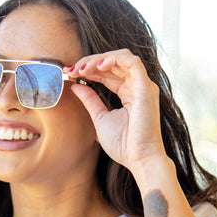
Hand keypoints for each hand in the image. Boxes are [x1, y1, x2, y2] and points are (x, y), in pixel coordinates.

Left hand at [66, 50, 166, 173]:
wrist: (139, 159)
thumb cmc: (123, 144)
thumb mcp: (100, 118)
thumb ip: (90, 100)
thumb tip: (76, 86)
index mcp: (128, 93)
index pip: (108, 73)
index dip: (88, 70)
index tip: (69, 73)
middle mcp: (137, 86)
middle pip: (113, 63)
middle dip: (90, 63)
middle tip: (72, 69)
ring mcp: (143, 86)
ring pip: (122, 58)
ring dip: (99, 59)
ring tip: (82, 68)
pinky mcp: (146, 87)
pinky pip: (132, 63)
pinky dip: (114, 59)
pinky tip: (97, 66)